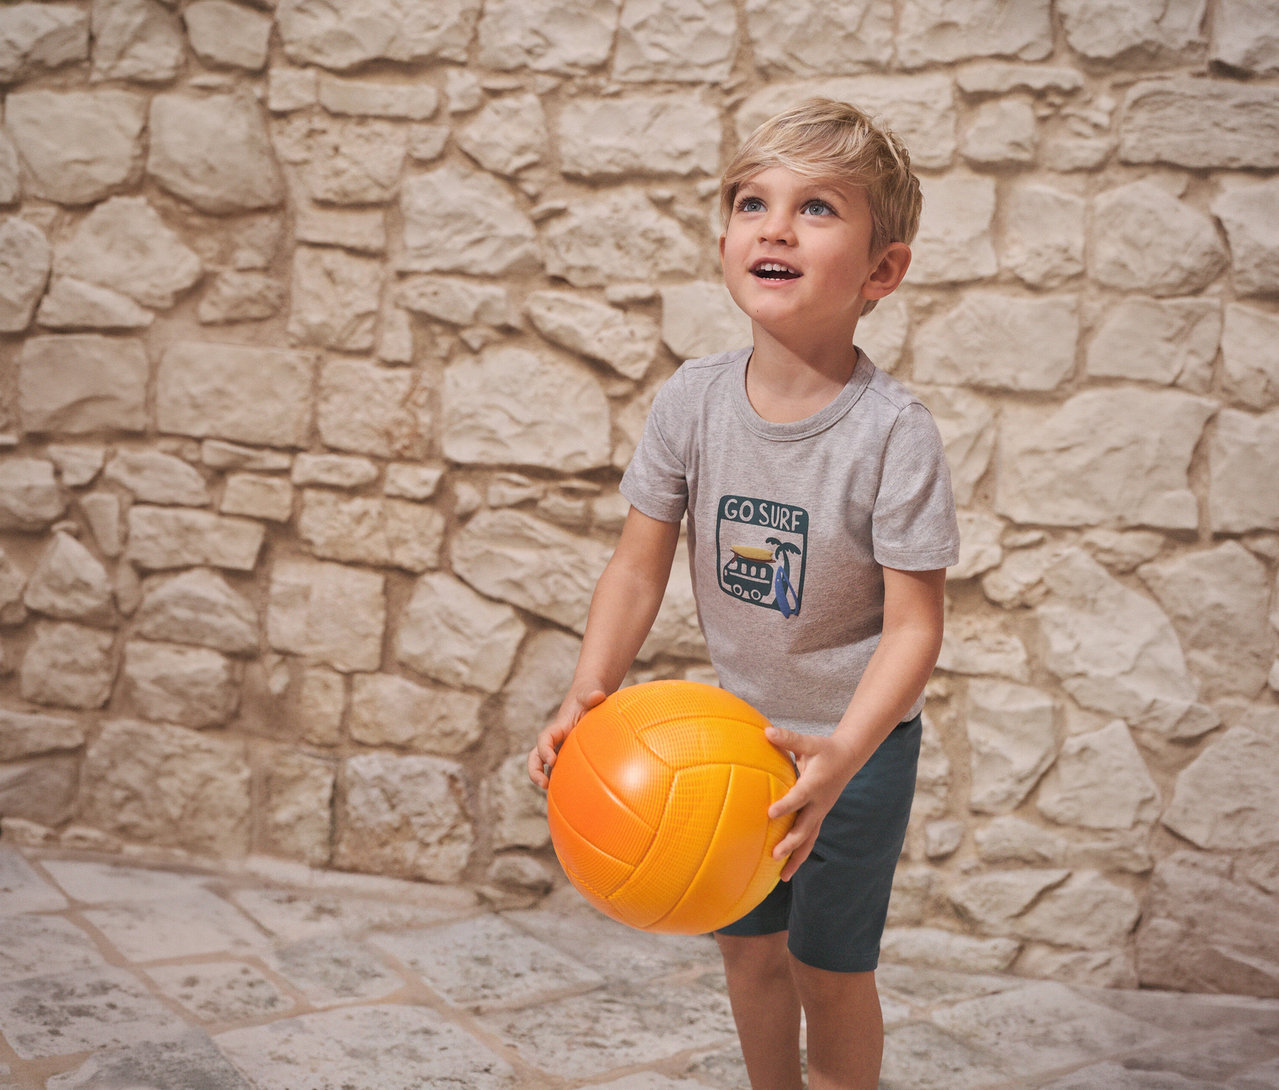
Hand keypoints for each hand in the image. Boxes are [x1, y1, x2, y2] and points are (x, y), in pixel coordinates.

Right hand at [527, 688, 606, 788]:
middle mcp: (557, 739)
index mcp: (559, 726)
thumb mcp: (590, 691)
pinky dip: (563, 783)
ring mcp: (562, 748)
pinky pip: (564, 770)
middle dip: (535, 770)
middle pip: (537, 756)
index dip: (544, 750)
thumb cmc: (590, 693)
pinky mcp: (571, 754)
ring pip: (547, 766)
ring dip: (546, 780)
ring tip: (554, 798)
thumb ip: (592, 694)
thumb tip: (597, 696)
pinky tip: (576, 798)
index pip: (545, 738)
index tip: (552, 760)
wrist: (590, 695)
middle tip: (543, 784)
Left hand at [765, 727, 861, 881]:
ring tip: (782, 877)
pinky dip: (799, 854)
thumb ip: (787, 739)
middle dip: (790, 842)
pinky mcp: (818, 817)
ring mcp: (820, 813)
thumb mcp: (808, 742)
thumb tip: (766, 731)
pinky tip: (785, 868)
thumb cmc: (824, 750)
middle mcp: (819, 803)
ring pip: (809, 840)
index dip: (786, 806)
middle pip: (806, 828)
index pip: (799, 797)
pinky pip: (809, 839)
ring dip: (796, 857)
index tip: (769, 814)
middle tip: (774, 853)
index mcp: (815, 784)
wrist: (848, 759)